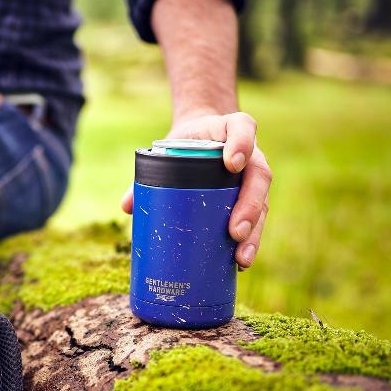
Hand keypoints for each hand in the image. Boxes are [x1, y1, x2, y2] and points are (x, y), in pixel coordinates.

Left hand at [120, 111, 271, 268]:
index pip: (242, 128)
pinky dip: (250, 241)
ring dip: (254, 233)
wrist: (200, 135)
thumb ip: (150, 171)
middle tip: (235, 232)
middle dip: (249, 207)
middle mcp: (250, 153)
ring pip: (262, 203)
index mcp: (231, 129)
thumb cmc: (186, 141)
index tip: (231, 163)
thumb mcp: (170, 146)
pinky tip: (240, 262)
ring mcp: (253, 177)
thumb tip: (127, 207)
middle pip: (259, 176)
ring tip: (241, 258)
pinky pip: (256, 220)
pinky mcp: (251, 198)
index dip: (241, 144)